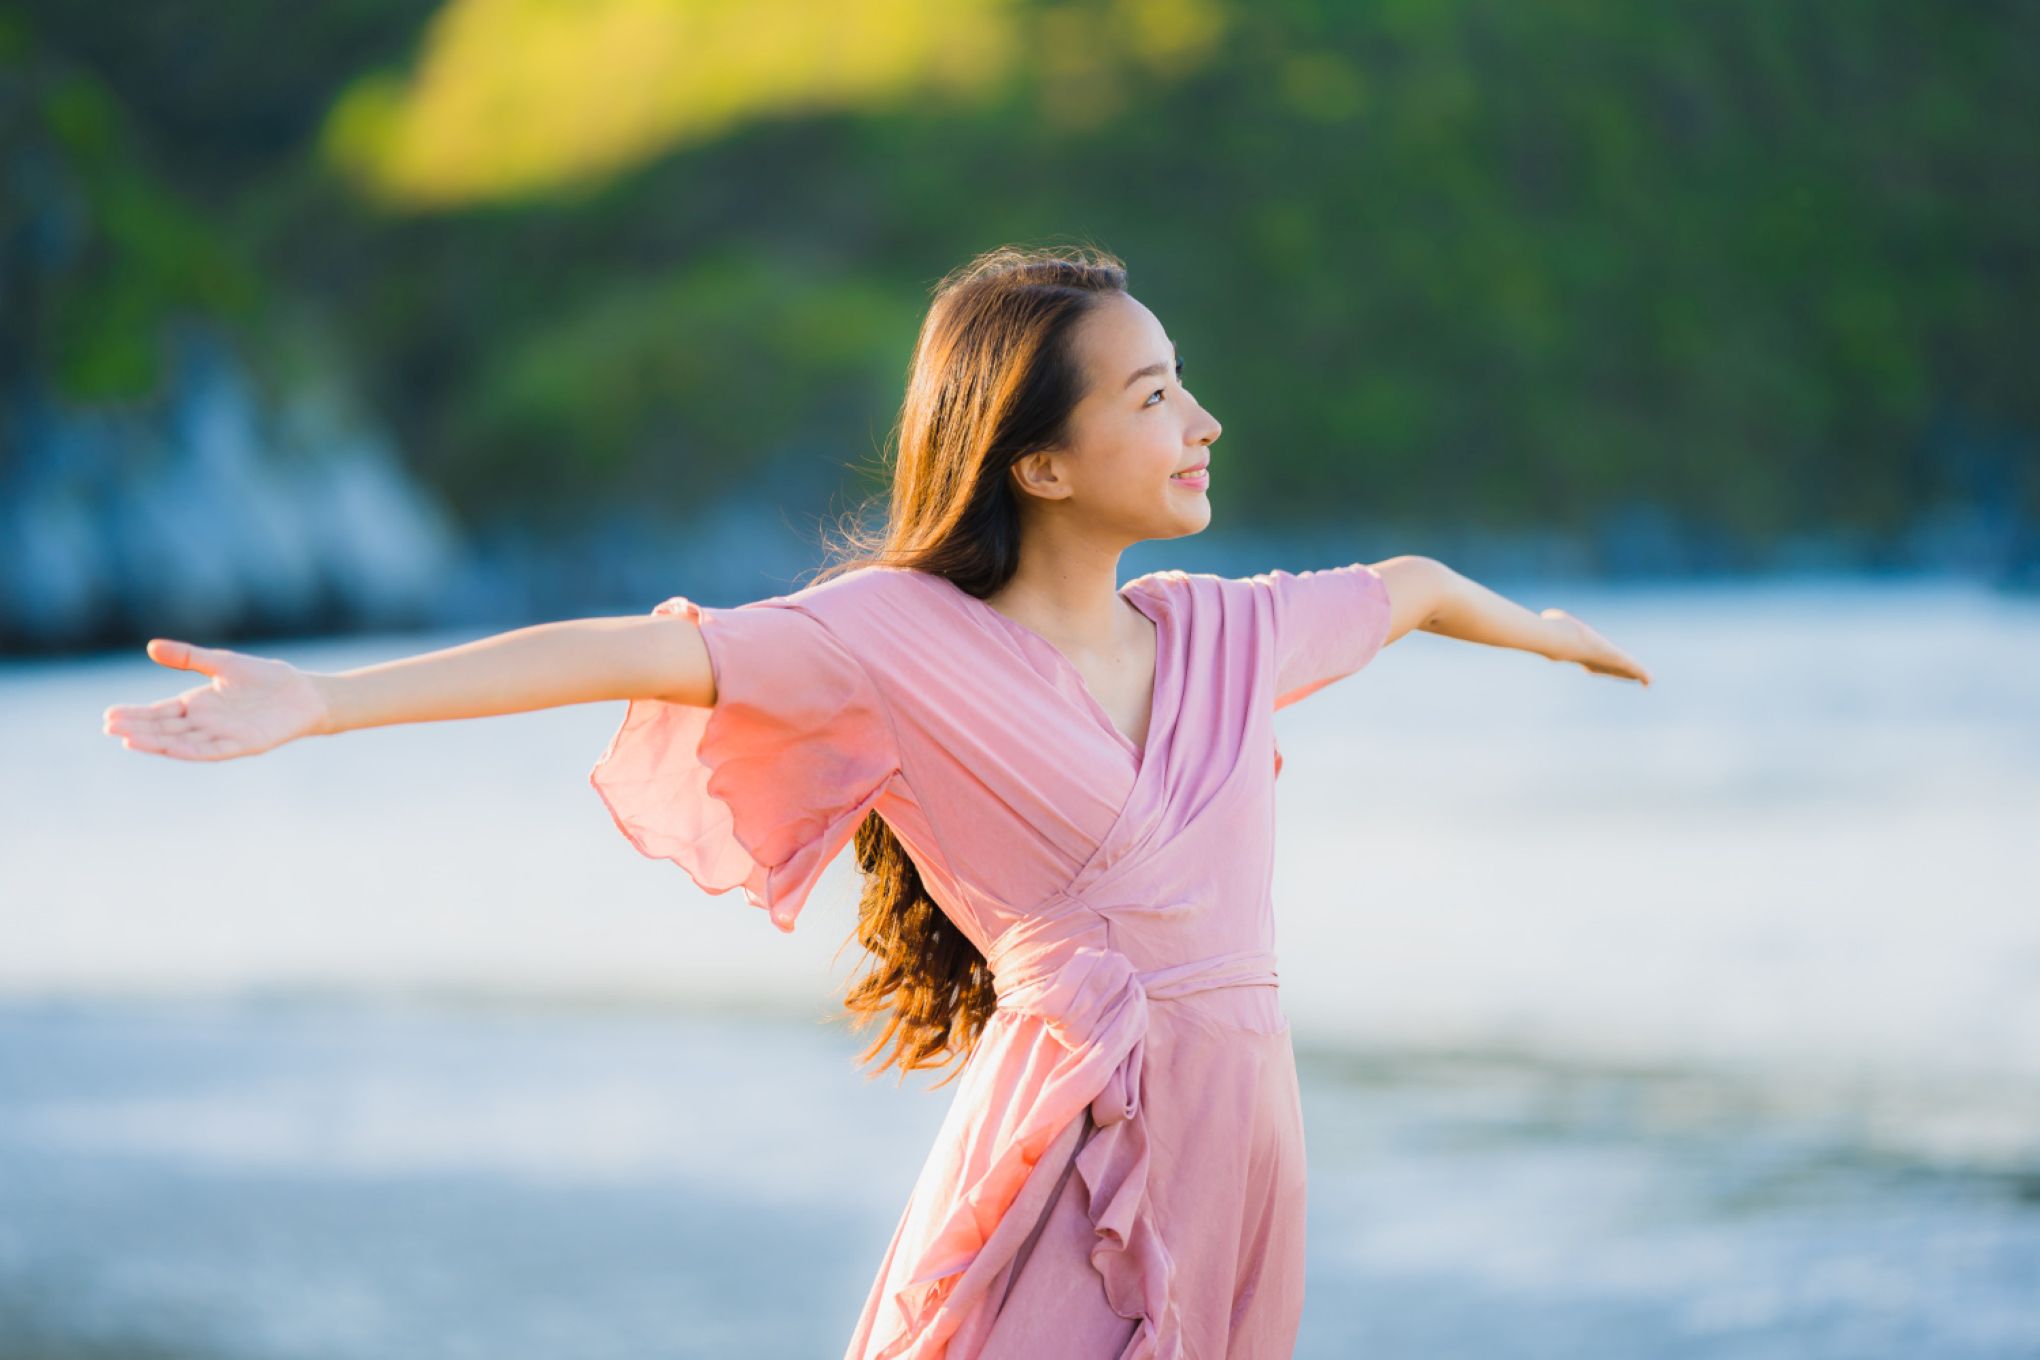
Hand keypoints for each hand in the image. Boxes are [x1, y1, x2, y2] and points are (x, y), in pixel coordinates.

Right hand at [103, 639, 331, 760]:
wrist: (304, 693)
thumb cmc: (265, 678)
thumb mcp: (222, 663)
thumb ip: (188, 657)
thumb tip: (151, 646)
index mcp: (197, 705)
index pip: (159, 712)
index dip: (135, 715)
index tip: (109, 715)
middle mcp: (206, 723)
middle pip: (165, 729)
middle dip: (137, 729)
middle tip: (109, 727)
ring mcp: (223, 735)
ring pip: (183, 742)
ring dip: (156, 743)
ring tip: (129, 740)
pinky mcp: (244, 744)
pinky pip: (213, 750)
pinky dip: (191, 751)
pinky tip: (171, 749)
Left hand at [1539, 609, 1651, 685]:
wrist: (1564, 642)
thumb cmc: (1559, 631)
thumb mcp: (1555, 620)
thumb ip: (1553, 619)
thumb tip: (1548, 617)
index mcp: (1582, 655)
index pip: (1590, 664)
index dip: (1594, 667)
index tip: (1593, 670)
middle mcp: (1594, 663)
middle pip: (1609, 671)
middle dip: (1619, 674)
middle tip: (1629, 677)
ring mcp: (1607, 664)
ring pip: (1623, 672)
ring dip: (1634, 675)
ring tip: (1645, 681)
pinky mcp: (1619, 661)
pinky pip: (1634, 669)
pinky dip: (1643, 676)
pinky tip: (1650, 682)